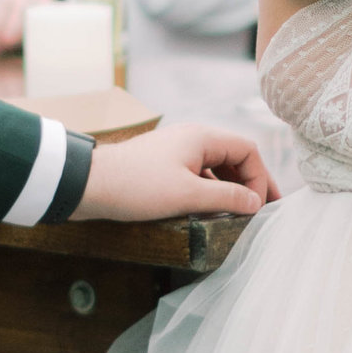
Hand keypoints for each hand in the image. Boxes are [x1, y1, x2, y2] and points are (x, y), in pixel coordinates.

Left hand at [78, 120, 276, 222]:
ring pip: (215, 168)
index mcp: (202, 137)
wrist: (90, 185)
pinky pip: (197, 176)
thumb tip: (255, 202)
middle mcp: (191, 139)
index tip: (261, 206)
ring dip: (228, 189)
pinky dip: (209, 191)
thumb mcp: (188, 195)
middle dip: (248, 183)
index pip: (247, 150)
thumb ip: (226, 197)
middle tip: (259, 211)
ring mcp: (176, 152)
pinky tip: (208, 212)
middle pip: (233, 157)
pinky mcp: (163, 166)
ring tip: (236, 215)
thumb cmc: (138, 186)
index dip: (260, 177)